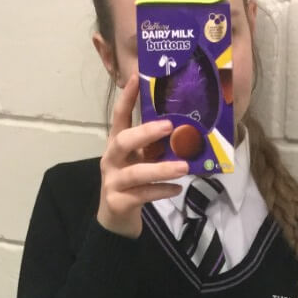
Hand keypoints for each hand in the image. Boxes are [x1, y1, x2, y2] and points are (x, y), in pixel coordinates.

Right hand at [97, 71, 188, 238]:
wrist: (116, 220)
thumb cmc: (132, 184)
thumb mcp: (141, 160)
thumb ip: (154, 147)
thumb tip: (185, 129)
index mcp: (116, 144)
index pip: (119, 116)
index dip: (127, 97)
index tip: (138, 77)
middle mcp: (111, 159)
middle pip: (123, 141)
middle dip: (146, 132)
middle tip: (169, 126)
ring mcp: (113, 181)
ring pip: (136, 172)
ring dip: (161, 168)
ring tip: (184, 166)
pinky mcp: (118, 202)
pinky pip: (142, 194)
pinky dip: (161, 191)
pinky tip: (177, 189)